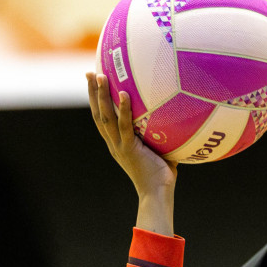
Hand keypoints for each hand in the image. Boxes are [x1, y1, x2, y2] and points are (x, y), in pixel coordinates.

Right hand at [85, 71, 178, 233]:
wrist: (158, 194)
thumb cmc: (162, 175)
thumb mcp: (159, 149)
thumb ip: (161, 132)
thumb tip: (177, 114)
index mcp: (117, 143)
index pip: (102, 118)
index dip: (97, 101)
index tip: (95, 82)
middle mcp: (113, 143)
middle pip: (98, 113)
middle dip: (92, 92)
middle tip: (89, 72)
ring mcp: (119, 146)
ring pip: (105, 116)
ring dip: (101, 95)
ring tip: (100, 75)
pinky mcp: (129, 149)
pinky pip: (124, 126)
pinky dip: (123, 109)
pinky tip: (123, 93)